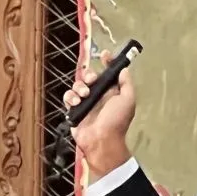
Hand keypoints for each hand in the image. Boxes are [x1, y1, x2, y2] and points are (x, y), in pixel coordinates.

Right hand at [63, 49, 135, 176]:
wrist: (101, 141)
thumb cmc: (117, 121)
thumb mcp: (128, 100)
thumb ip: (126, 84)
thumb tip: (124, 69)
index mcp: (112, 92)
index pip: (108, 73)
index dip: (107, 62)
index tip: (104, 55)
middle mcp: (99, 95)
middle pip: (90, 76)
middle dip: (89, 75)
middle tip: (91, 81)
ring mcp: (86, 102)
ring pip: (78, 85)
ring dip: (79, 86)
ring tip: (84, 95)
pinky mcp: (74, 109)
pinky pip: (68, 96)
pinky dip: (70, 97)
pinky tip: (76, 102)